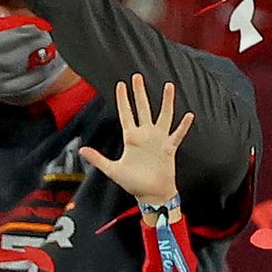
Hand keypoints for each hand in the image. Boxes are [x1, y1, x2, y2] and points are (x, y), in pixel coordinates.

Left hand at [80, 75, 194, 203]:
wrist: (151, 194)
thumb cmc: (133, 182)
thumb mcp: (113, 170)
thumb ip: (98, 159)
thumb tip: (82, 150)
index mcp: (131, 138)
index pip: (126, 113)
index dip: (123, 99)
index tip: (121, 84)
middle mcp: (146, 135)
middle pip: (143, 108)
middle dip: (140, 93)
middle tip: (137, 77)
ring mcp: (159, 140)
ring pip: (164, 116)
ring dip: (166, 102)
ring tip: (168, 86)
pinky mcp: (169, 148)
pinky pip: (177, 135)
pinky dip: (183, 126)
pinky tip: (189, 115)